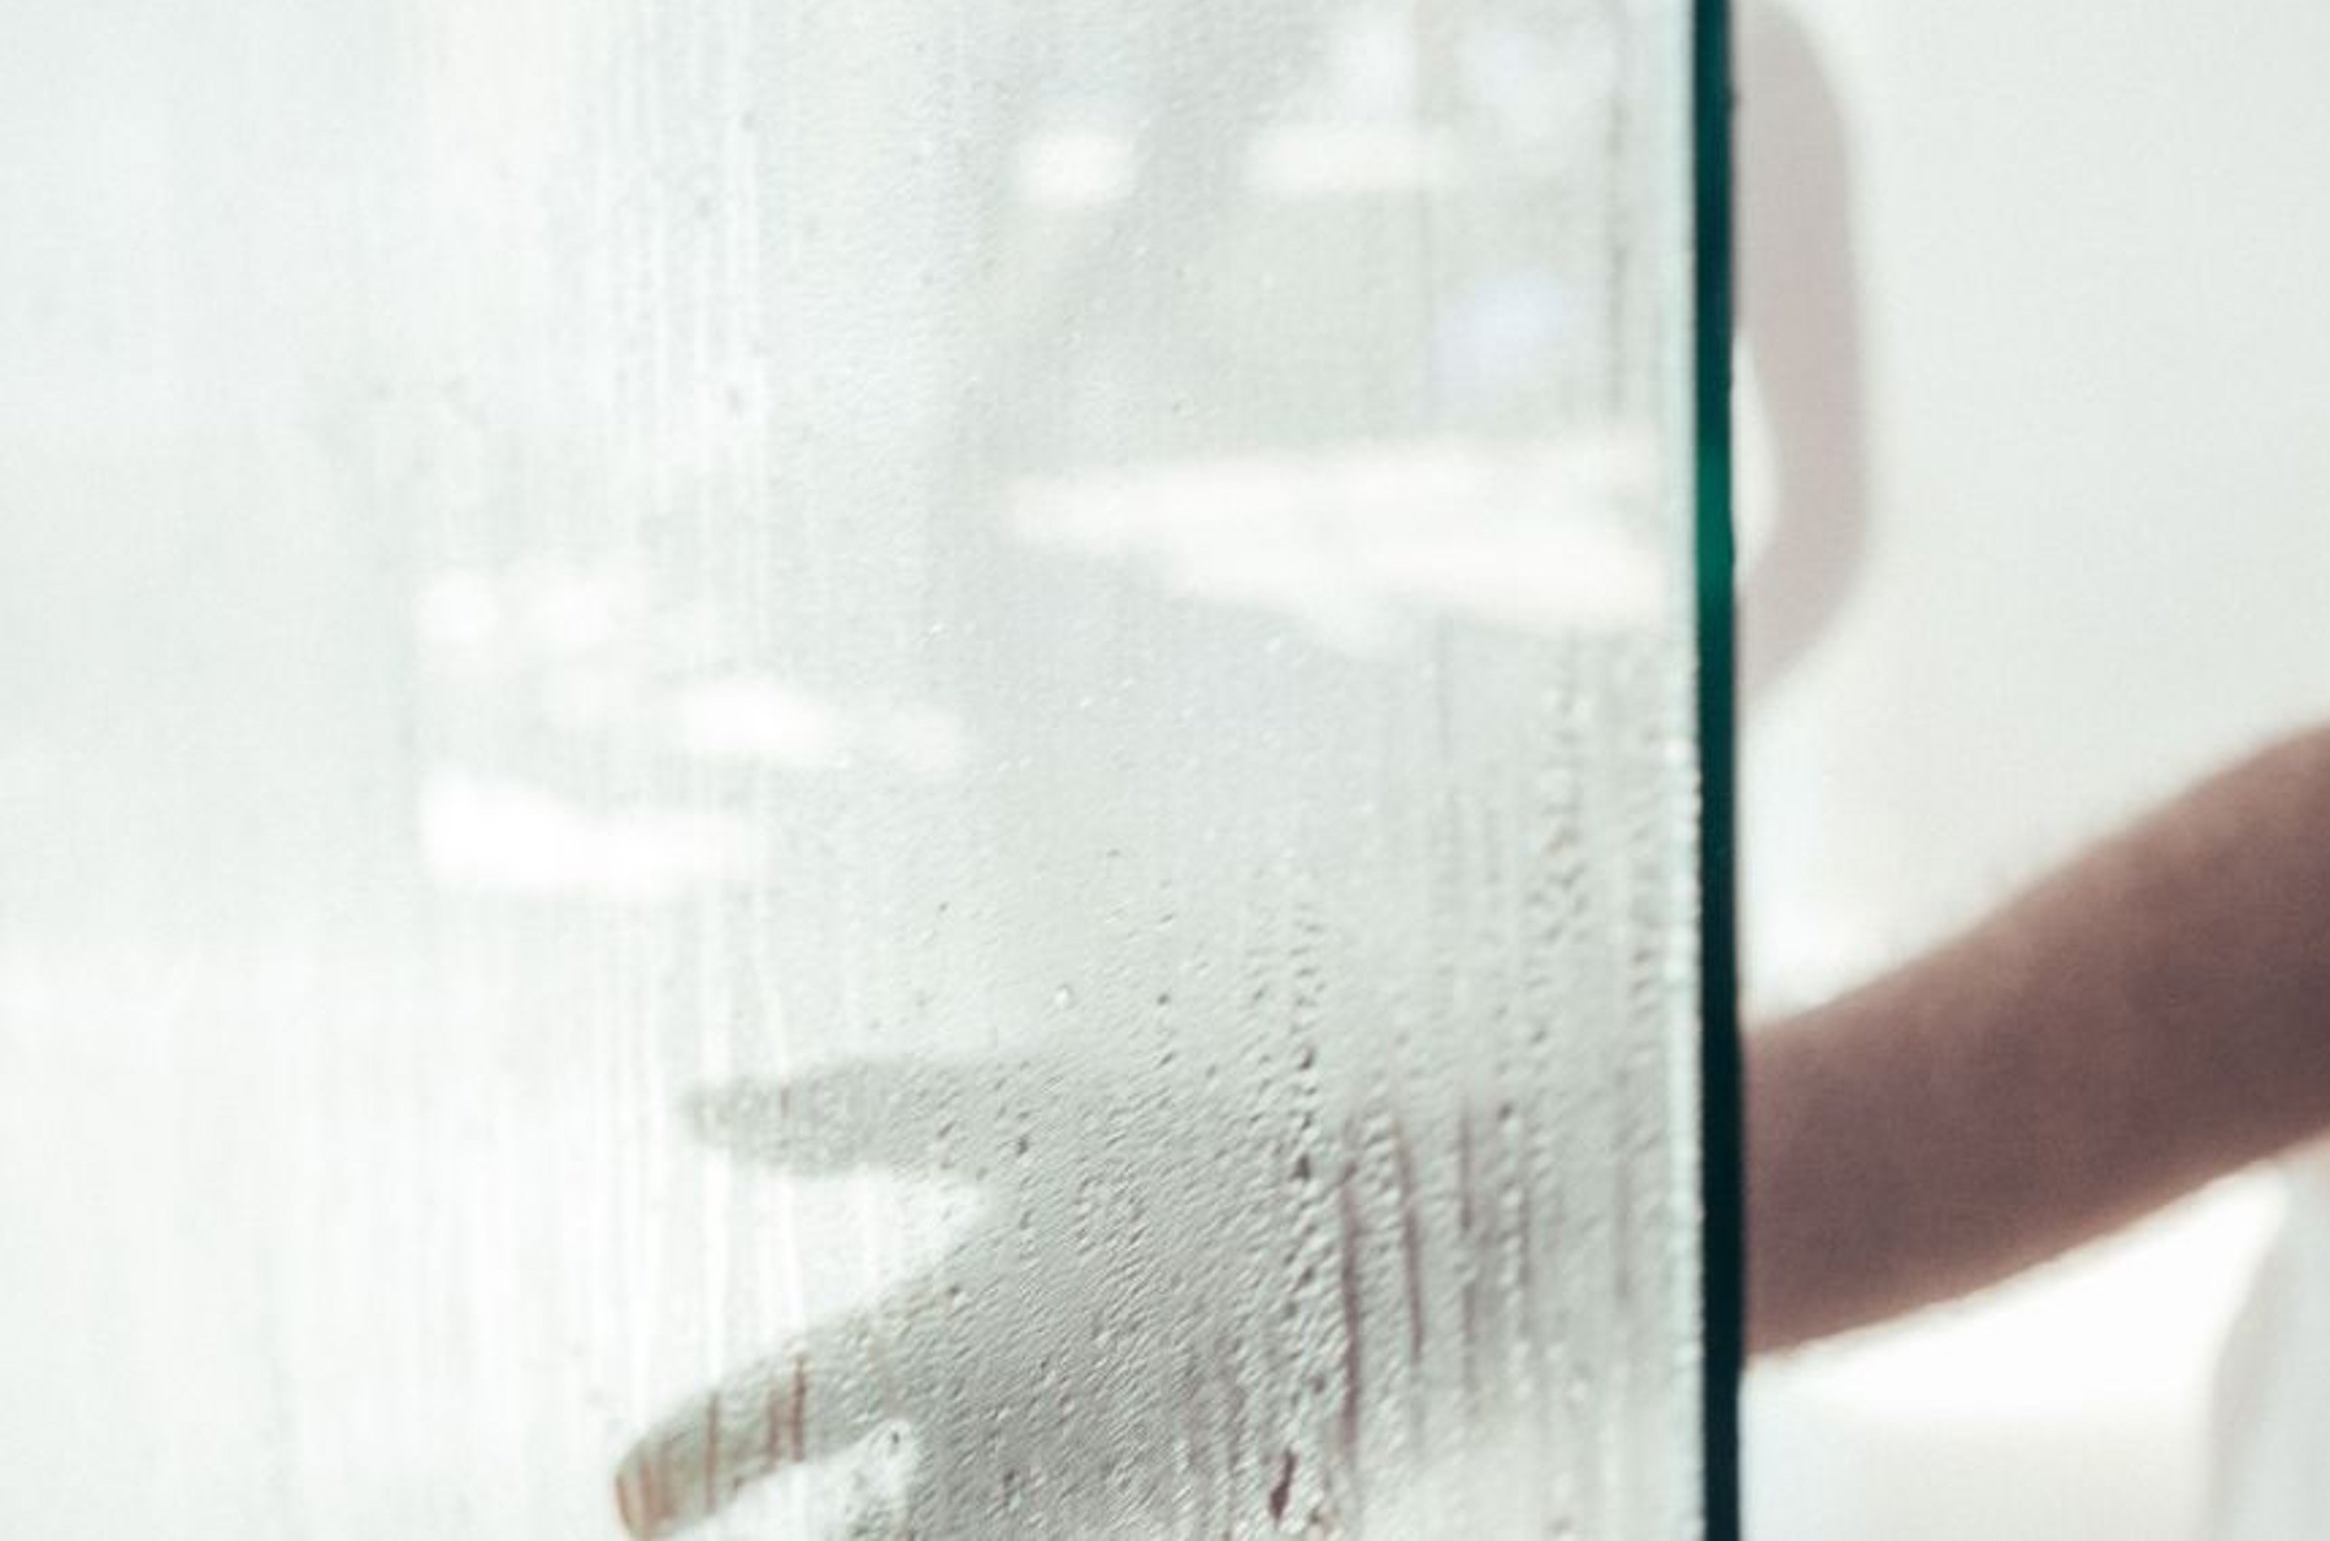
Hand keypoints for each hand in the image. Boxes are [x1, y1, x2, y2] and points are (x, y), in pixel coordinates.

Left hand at [614, 1052, 1357, 1539]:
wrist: (1420, 1221)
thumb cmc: (1209, 1148)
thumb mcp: (1028, 1109)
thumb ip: (855, 1117)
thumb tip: (696, 1107)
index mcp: (939, 1341)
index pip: (744, 1431)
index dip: (667, 1472)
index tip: (632, 1496)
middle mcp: (996, 1458)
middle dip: (833, 1538)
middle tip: (834, 1508)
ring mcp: (1089, 1526)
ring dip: (928, 1532)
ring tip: (946, 1496)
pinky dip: (1059, 1527)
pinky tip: (1074, 1490)